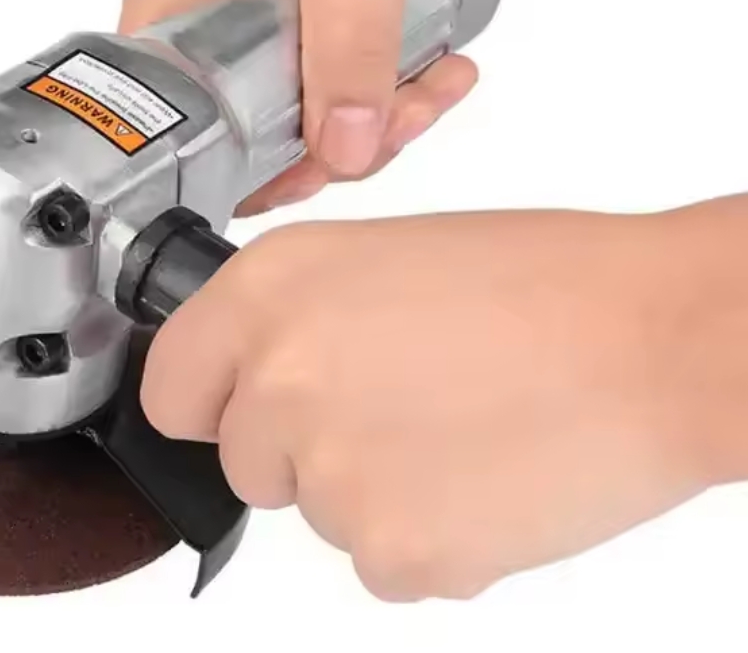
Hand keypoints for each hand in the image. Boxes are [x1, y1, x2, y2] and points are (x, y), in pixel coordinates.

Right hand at [121, 0, 488, 212]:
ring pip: (285, 78)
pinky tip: (425, 57)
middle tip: (391, 122)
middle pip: (237, 100)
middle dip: (325, 127)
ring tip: (429, 85)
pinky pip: (315, 43)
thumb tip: (340, 152)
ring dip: (360, 97)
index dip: (242, 150)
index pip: (174, 99)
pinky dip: (368, 61)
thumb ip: (349, 55)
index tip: (313, 166)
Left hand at [140, 205, 747, 600]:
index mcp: (270, 290)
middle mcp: (280, 378)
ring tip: (457, 425)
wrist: (651, 339)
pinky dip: (425, 535)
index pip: (169, 386)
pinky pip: (381, 560)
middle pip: (244, 460)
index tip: (244, 405)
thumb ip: (292, 320)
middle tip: (395, 403)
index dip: (213, 400)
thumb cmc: (536, 283)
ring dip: (373, 488)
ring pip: (319, 512)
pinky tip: (481, 476)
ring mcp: (331, 474)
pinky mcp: (395, 551)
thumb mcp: (379, 259)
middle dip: (303, 447)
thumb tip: (253, 378)